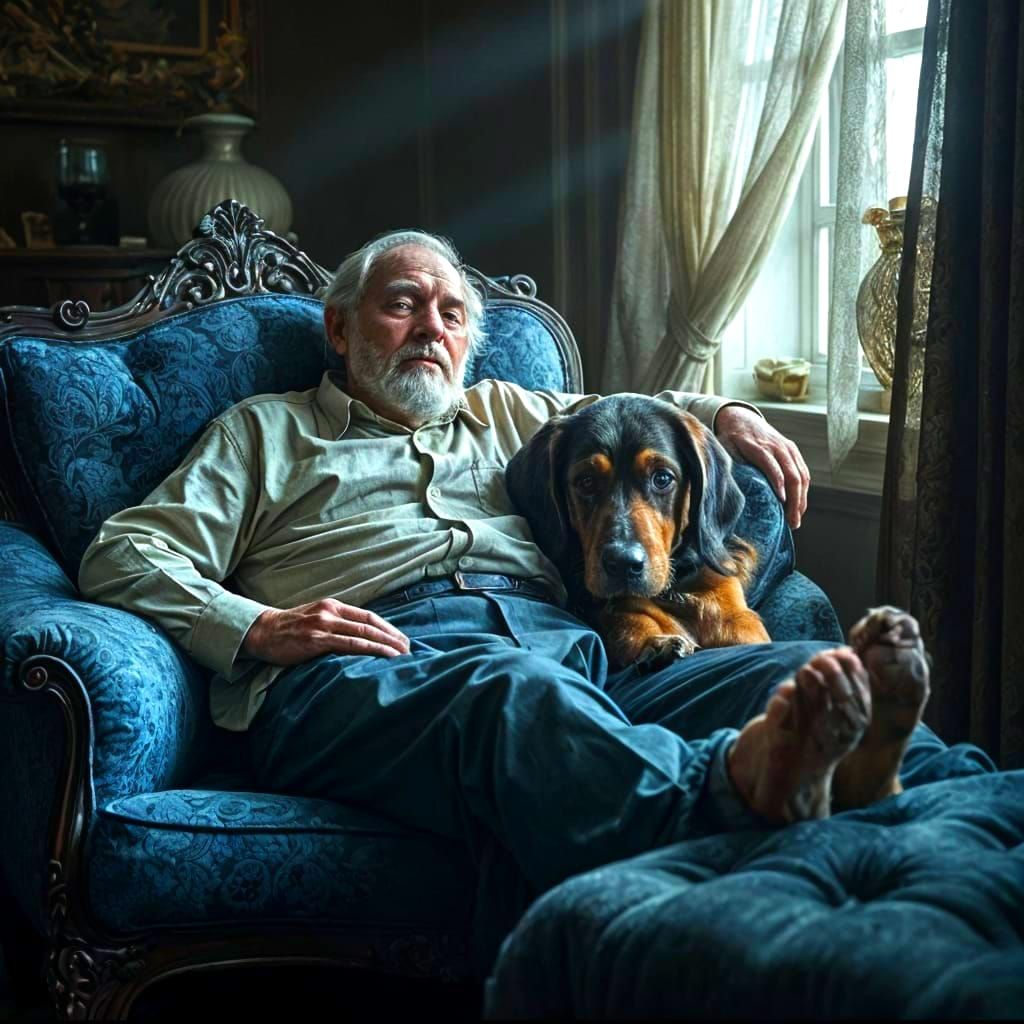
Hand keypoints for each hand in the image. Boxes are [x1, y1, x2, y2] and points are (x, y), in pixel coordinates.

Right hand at [243, 599, 410, 665]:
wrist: (262, 632)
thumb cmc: (291, 630)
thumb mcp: (316, 619)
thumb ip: (337, 624)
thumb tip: (361, 637)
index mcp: (333, 605)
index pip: (369, 616)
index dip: (388, 628)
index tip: (402, 640)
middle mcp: (331, 611)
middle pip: (371, 623)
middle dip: (392, 637)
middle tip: (409, 649)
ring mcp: (323, 624)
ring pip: (363, 633)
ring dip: (385, 645)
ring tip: (401, 656)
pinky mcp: (316, 640)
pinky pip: (349, 645)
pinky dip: (369, 650)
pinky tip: (381, 657)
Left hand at [714, 404, 809, 528]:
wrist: (740, 417)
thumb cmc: (729, 438)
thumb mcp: (723, 448)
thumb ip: (727, 465)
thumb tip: (725, 489)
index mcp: (757, 445)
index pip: (771, 465)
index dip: (778, 483)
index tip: (781, 502)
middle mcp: (776, 446)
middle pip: (792, 474)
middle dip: (794, 500)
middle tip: (791, 522)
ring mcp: (787, 447)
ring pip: (801, 475)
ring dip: (801, 499)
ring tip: (796, 520)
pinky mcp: (793, 450)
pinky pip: (803, 472)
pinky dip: (803, 491)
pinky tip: (799, 506)